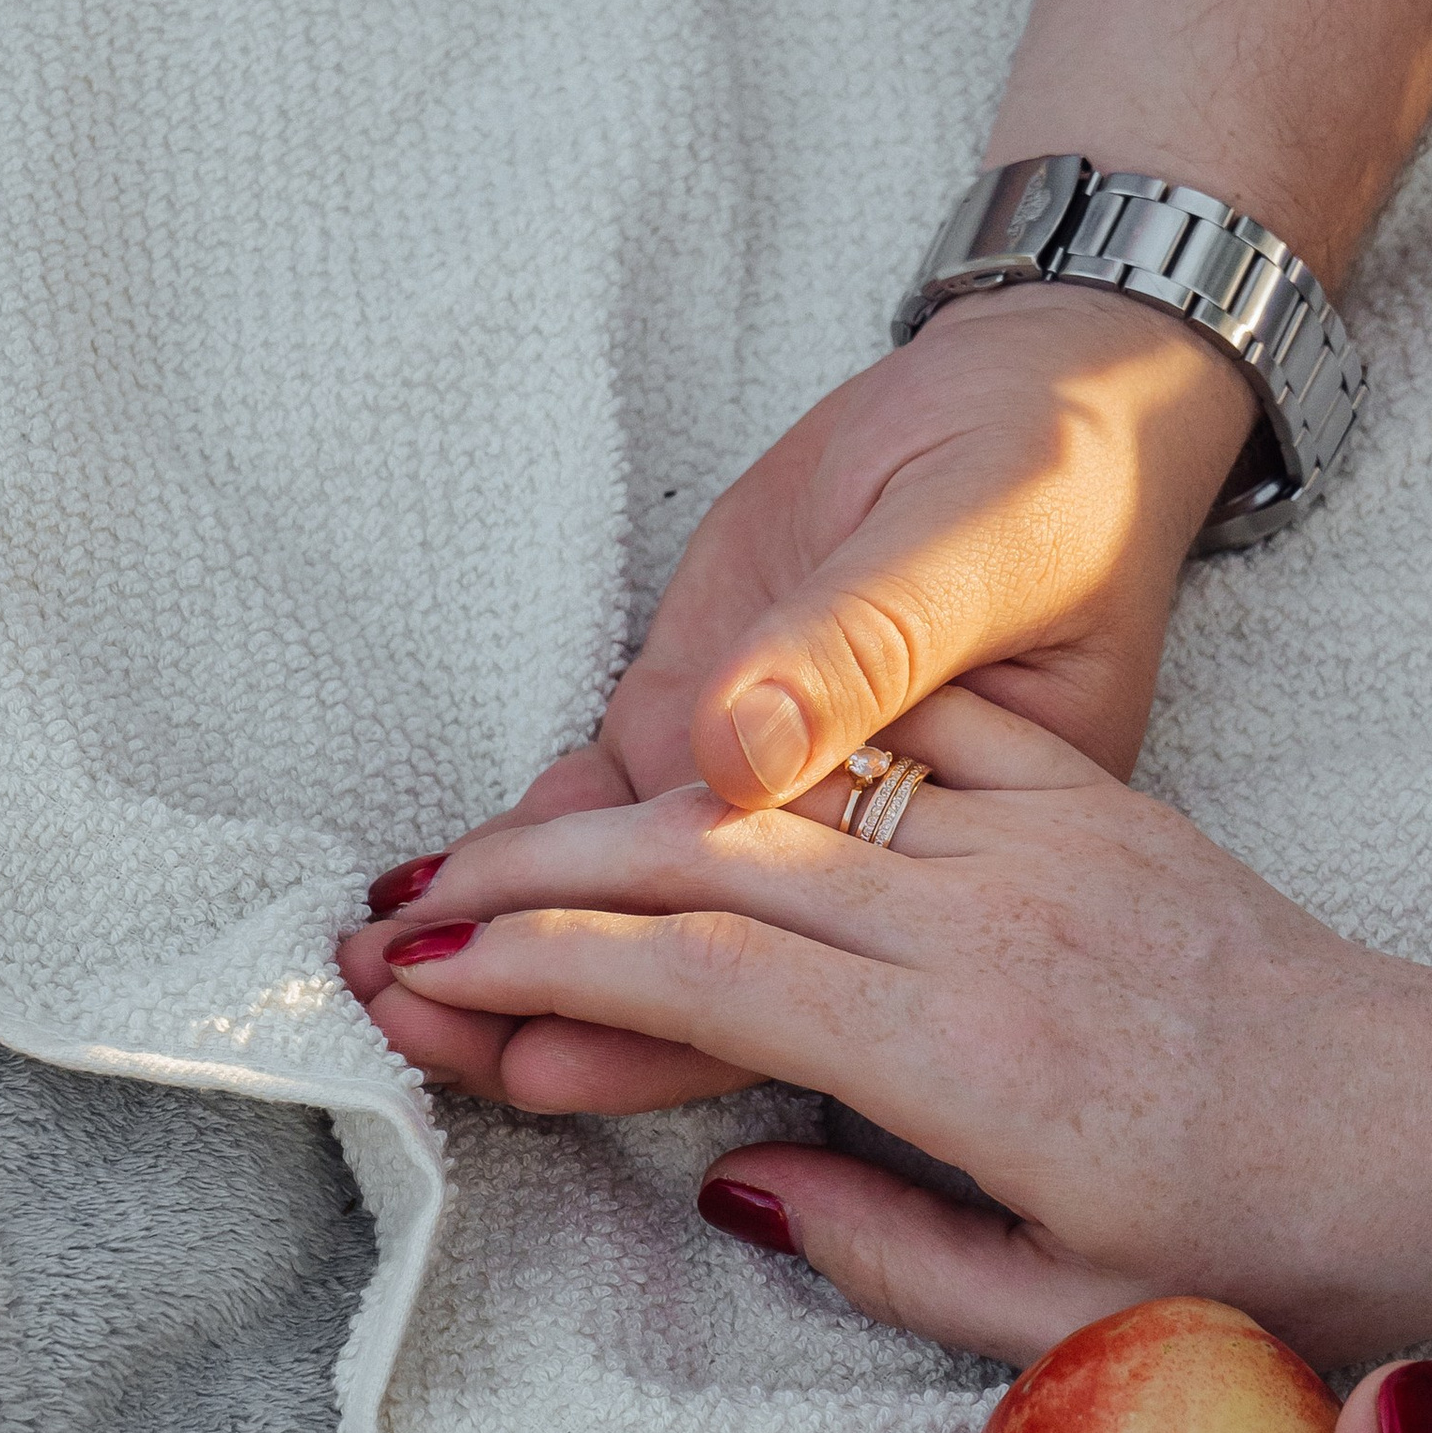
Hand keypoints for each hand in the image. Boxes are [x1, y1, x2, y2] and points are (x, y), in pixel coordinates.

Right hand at [339, 684, 1431, 1357]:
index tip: (429, 976)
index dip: (548, 966)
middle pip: (712, 860)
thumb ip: (882, 1246)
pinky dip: (790, 738)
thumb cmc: (1272, 1257)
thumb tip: (725, 1181)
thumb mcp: (1074, 1313)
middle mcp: (993, 923)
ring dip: (627, 806)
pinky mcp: (1092, 803)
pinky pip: (910, 738)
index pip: (706, 979)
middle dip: (534, 873)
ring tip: (497, 842)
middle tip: (402, 908)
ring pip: (788, 790)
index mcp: (975, 1060)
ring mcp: (1044, 843)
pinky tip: (694, 758)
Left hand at [340, 292, 1255, 1124]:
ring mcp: (781, 798)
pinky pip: (614, 812)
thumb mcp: (980, 541)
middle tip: (398, 1013)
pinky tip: (427, 887)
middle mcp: (868, 861)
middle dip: (541, 1001)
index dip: (664, 1021)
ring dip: (507, 942)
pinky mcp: (719, 726)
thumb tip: (733, 757)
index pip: (805, 970)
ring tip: (377, 974)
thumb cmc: (1054, 472)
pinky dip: (522, 849)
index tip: (529, 1035)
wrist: (1043, 397)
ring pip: (639, 906)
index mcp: (975, 858)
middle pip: (700, 965)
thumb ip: (858, 648)